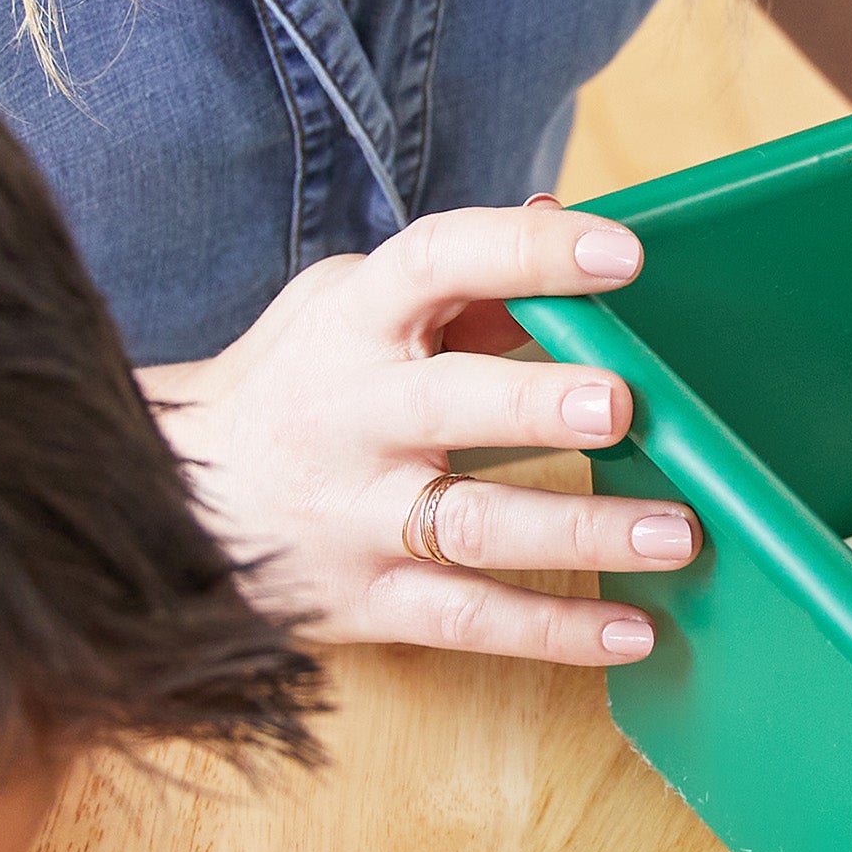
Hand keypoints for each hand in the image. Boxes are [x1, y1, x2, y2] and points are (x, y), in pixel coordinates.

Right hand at [144, 200, 699, 666]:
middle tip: (623, 405)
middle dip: (536, 404)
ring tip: (676, 533)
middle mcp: (350, 414)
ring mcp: (355, 515)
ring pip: (470, 525)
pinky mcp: (366, 600)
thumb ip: (461, 283)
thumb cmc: (299, 385)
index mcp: (352, 321)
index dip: (525, 252)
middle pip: (448, 404)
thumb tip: (566, 220)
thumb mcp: (352, 311)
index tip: (621, 253)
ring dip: (579, 530)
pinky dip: (553, 631)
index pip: (437, 262)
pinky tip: (635, 629)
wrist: (175, 498)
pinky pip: (466, 619)